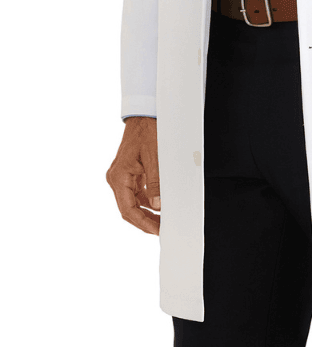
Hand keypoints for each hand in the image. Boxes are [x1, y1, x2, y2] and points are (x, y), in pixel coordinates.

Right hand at [106, 117, 160, 234]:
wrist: (144, 116)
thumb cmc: (147, 132)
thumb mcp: (154, 157)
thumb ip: (155, 183)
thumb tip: (157, 205)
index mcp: (119, 176)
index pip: (128, 209)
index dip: (142, 223)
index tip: (156, 230)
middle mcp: (116, 178)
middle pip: (128, 209)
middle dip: (144, 221)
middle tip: (160, 229)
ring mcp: (121, 176)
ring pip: (131, 203)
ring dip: (145, 212)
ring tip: (161, 220)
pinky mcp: (128, 173)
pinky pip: (135, 193)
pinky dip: (146, 201)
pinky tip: (157, 206)